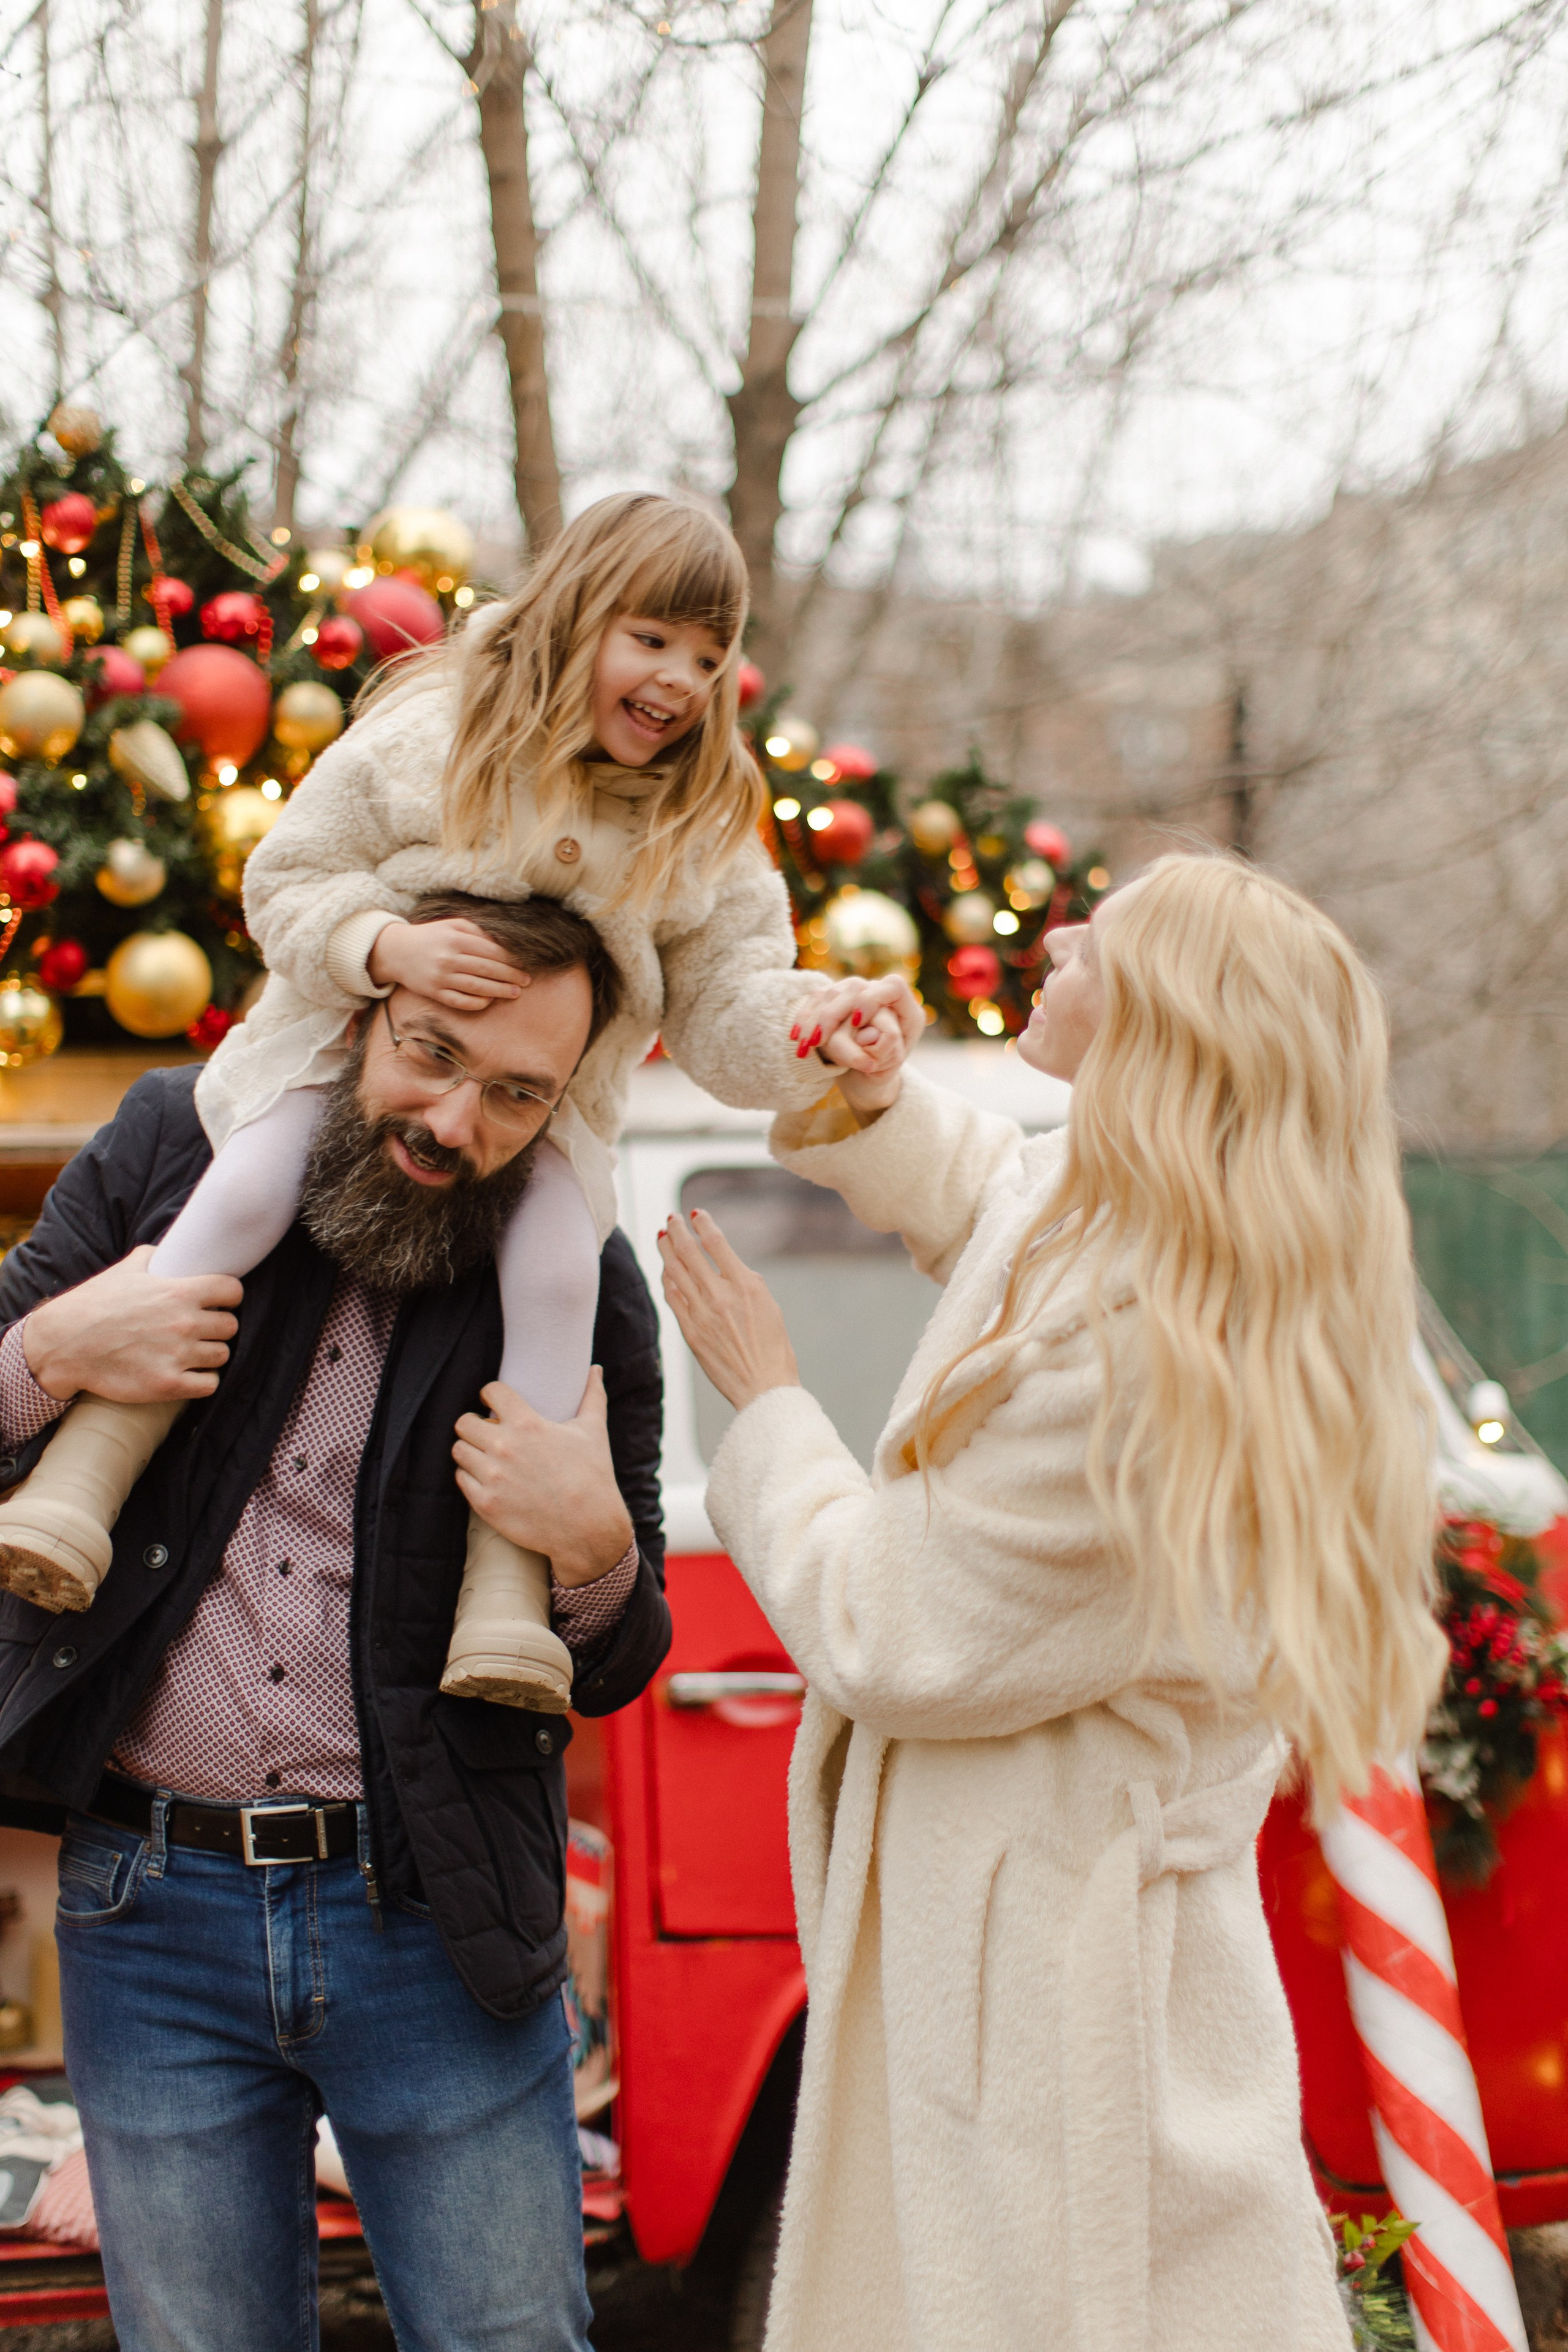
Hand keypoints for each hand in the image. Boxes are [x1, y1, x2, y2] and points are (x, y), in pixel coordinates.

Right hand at [22, 1246, 242, 1403]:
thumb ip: (156, 1258)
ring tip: (192, 1352)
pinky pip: (210, 1384)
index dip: (229, 1297)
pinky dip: (203, 1380)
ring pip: (222, 1355)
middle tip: (201, 1330)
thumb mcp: (126, 1270)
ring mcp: (177, 1355)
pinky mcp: (168, 1384)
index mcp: (180, 1292)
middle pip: (230, 1326)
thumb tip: (174, 1249)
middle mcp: (184, 1323)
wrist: (63, 1344)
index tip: (220, 1302)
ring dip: (210, 1354)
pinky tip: (189, 1374)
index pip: (233, 1292)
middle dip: (217, 1327)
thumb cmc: (94, 1304)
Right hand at [369, 918, 525, 1013]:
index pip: (491, 951)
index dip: (510, 959)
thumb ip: (477, 931)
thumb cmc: (431, 936)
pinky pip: (460, 1001)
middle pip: (487, 970)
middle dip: (510, 976)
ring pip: (477, 987)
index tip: (524, 964)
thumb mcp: (452, 925)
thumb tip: (503, 943)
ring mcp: (441, 978)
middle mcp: (448, 958)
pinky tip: (490, 1001)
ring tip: (515, 993)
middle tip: (526, 981)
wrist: (396, 951)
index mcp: (455, 939)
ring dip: (499, 991)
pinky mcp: (434, 993)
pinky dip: (477, 1003)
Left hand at [452, 1367, 634, 1587]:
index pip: (491, 1391)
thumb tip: (595, 1369)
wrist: (588, 1528)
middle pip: (464, 1422)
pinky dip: (471, 1476)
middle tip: (486, 1432)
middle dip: (474, 1424)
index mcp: (528, 1424)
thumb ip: (592, 1396)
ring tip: (485, 1456)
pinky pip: (461, 1479)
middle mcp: (504, 1447)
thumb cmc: (593, 1476)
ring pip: (458, 1450)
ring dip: (470, 1450)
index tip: (494, 1402)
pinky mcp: (486, 1503)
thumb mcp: (593, 1431)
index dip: (491, 1394)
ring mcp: (492, 1477)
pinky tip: (487, 1478)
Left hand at [658, 1208, 798, 1411]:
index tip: (696, 1214)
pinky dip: (667, 1279)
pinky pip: (672, 1297)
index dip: (703, 1224)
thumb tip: (726, 1268)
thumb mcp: (769, 1307)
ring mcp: (702, 1314)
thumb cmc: (773, 1350)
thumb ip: (745, 1284)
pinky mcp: (690, 1332)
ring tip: (662, 1236)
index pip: (717, 1244)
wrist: (763, 1388)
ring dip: (666, 1250)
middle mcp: (721, 1296)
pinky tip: (665, 1269)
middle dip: (677, 1231)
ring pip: (676, 1272)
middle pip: (689, 1253)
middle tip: (671, 1218)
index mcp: (747, 1286)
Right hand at [790, 974, 921, 1112]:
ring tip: (804, 1045)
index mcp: (903, 1006)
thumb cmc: (884, 1066)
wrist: (871, 1065)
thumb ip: (886, 1051)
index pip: (893, 987)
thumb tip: (867, 1035)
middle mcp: (879, 992)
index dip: (873, 1000)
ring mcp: (855, 991)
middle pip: (854, 988)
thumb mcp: (891, 1063)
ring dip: (813, 1020)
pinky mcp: (835, 996)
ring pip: (830, 993)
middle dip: (832, 1015)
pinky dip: (804, 1018)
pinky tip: (797, 1036)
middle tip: (818, 1041)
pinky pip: (815, 1000)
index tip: (855, 1022)